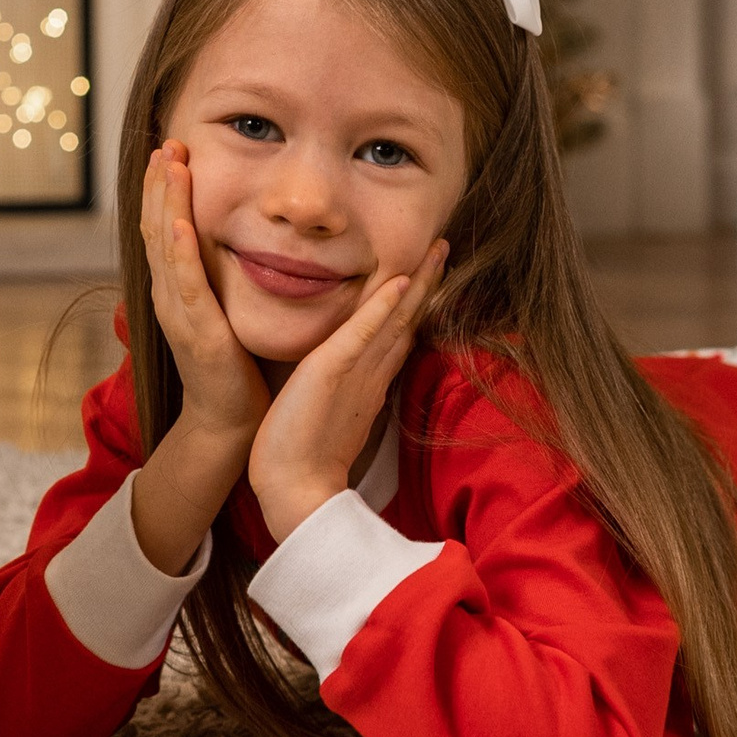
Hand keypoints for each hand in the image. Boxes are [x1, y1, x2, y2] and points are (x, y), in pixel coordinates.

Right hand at [140, 141, 268, 443]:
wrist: (229, 421)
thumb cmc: (234, 368)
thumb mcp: (224, 309)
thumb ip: (222, 277)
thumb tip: (241, 240)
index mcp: (176, 289)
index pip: (164, 228)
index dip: (164, 189)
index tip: (171, 151)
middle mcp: (169, 296)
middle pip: (156, 228)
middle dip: (160, 183)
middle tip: (166, 142)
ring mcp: (179, 313)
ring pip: (165, 246)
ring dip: (166, 203)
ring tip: (168, 164)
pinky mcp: (199, 332)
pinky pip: (186, 285)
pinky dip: (180, 253)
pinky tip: (181, 224)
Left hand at [249, 241, 446, 538]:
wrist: (293, 492)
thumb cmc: (300, 458)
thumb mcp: (328, 412)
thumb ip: (342, 390)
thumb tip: (347, 372)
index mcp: (369, 382)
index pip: (398, 332)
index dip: (415, 301)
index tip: (429, 270)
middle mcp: (372, 373)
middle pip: (407, 319)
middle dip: (426, 282)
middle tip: (443, 244)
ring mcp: (357, 373)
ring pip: (395, 320)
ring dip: (416, 284)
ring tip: (435, 249)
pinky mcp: (333, 373)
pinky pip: (360, 335)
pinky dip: (380, 309)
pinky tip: (396, 283)